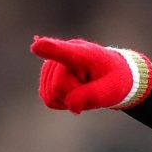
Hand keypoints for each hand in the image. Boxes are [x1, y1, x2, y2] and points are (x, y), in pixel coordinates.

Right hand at [31, 36, 151, 112]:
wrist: (113, 75)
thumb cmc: (115, 78)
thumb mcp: (113, 89)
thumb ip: (93, 96)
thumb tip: (71, 104)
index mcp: (82, 53)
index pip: (62, 51)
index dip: (49, 49)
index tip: (37, 47)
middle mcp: (61, 55)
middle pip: (57, 87)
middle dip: (75, 93)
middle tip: (91, 84)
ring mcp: (50, 67)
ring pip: (50, 95)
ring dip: (69, 98)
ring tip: (84, 87)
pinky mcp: (46, 78)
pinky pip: (49, 100)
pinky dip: (63, 101)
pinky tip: (76, 91)